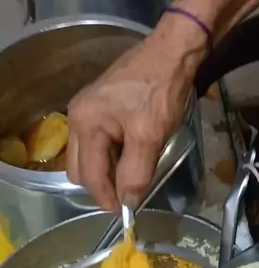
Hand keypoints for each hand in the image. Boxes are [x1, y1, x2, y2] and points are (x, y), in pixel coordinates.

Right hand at [66, 13, 206, 211]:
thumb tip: (128, 202)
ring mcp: (87, 110)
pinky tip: (130, 157)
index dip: (107, 198)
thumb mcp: (150, 137)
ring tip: (131, 178)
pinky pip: (97, 142)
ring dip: (105, 171)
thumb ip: (135, 173)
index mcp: (85, 124)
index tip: (125, 214)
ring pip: (87, 156)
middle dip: (101, 186)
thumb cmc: (159, 92)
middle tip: (127, 196)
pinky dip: (110, 156)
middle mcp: (78, 117)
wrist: (172, 53)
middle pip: (80, 168)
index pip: (90, 176)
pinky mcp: (100, 106)